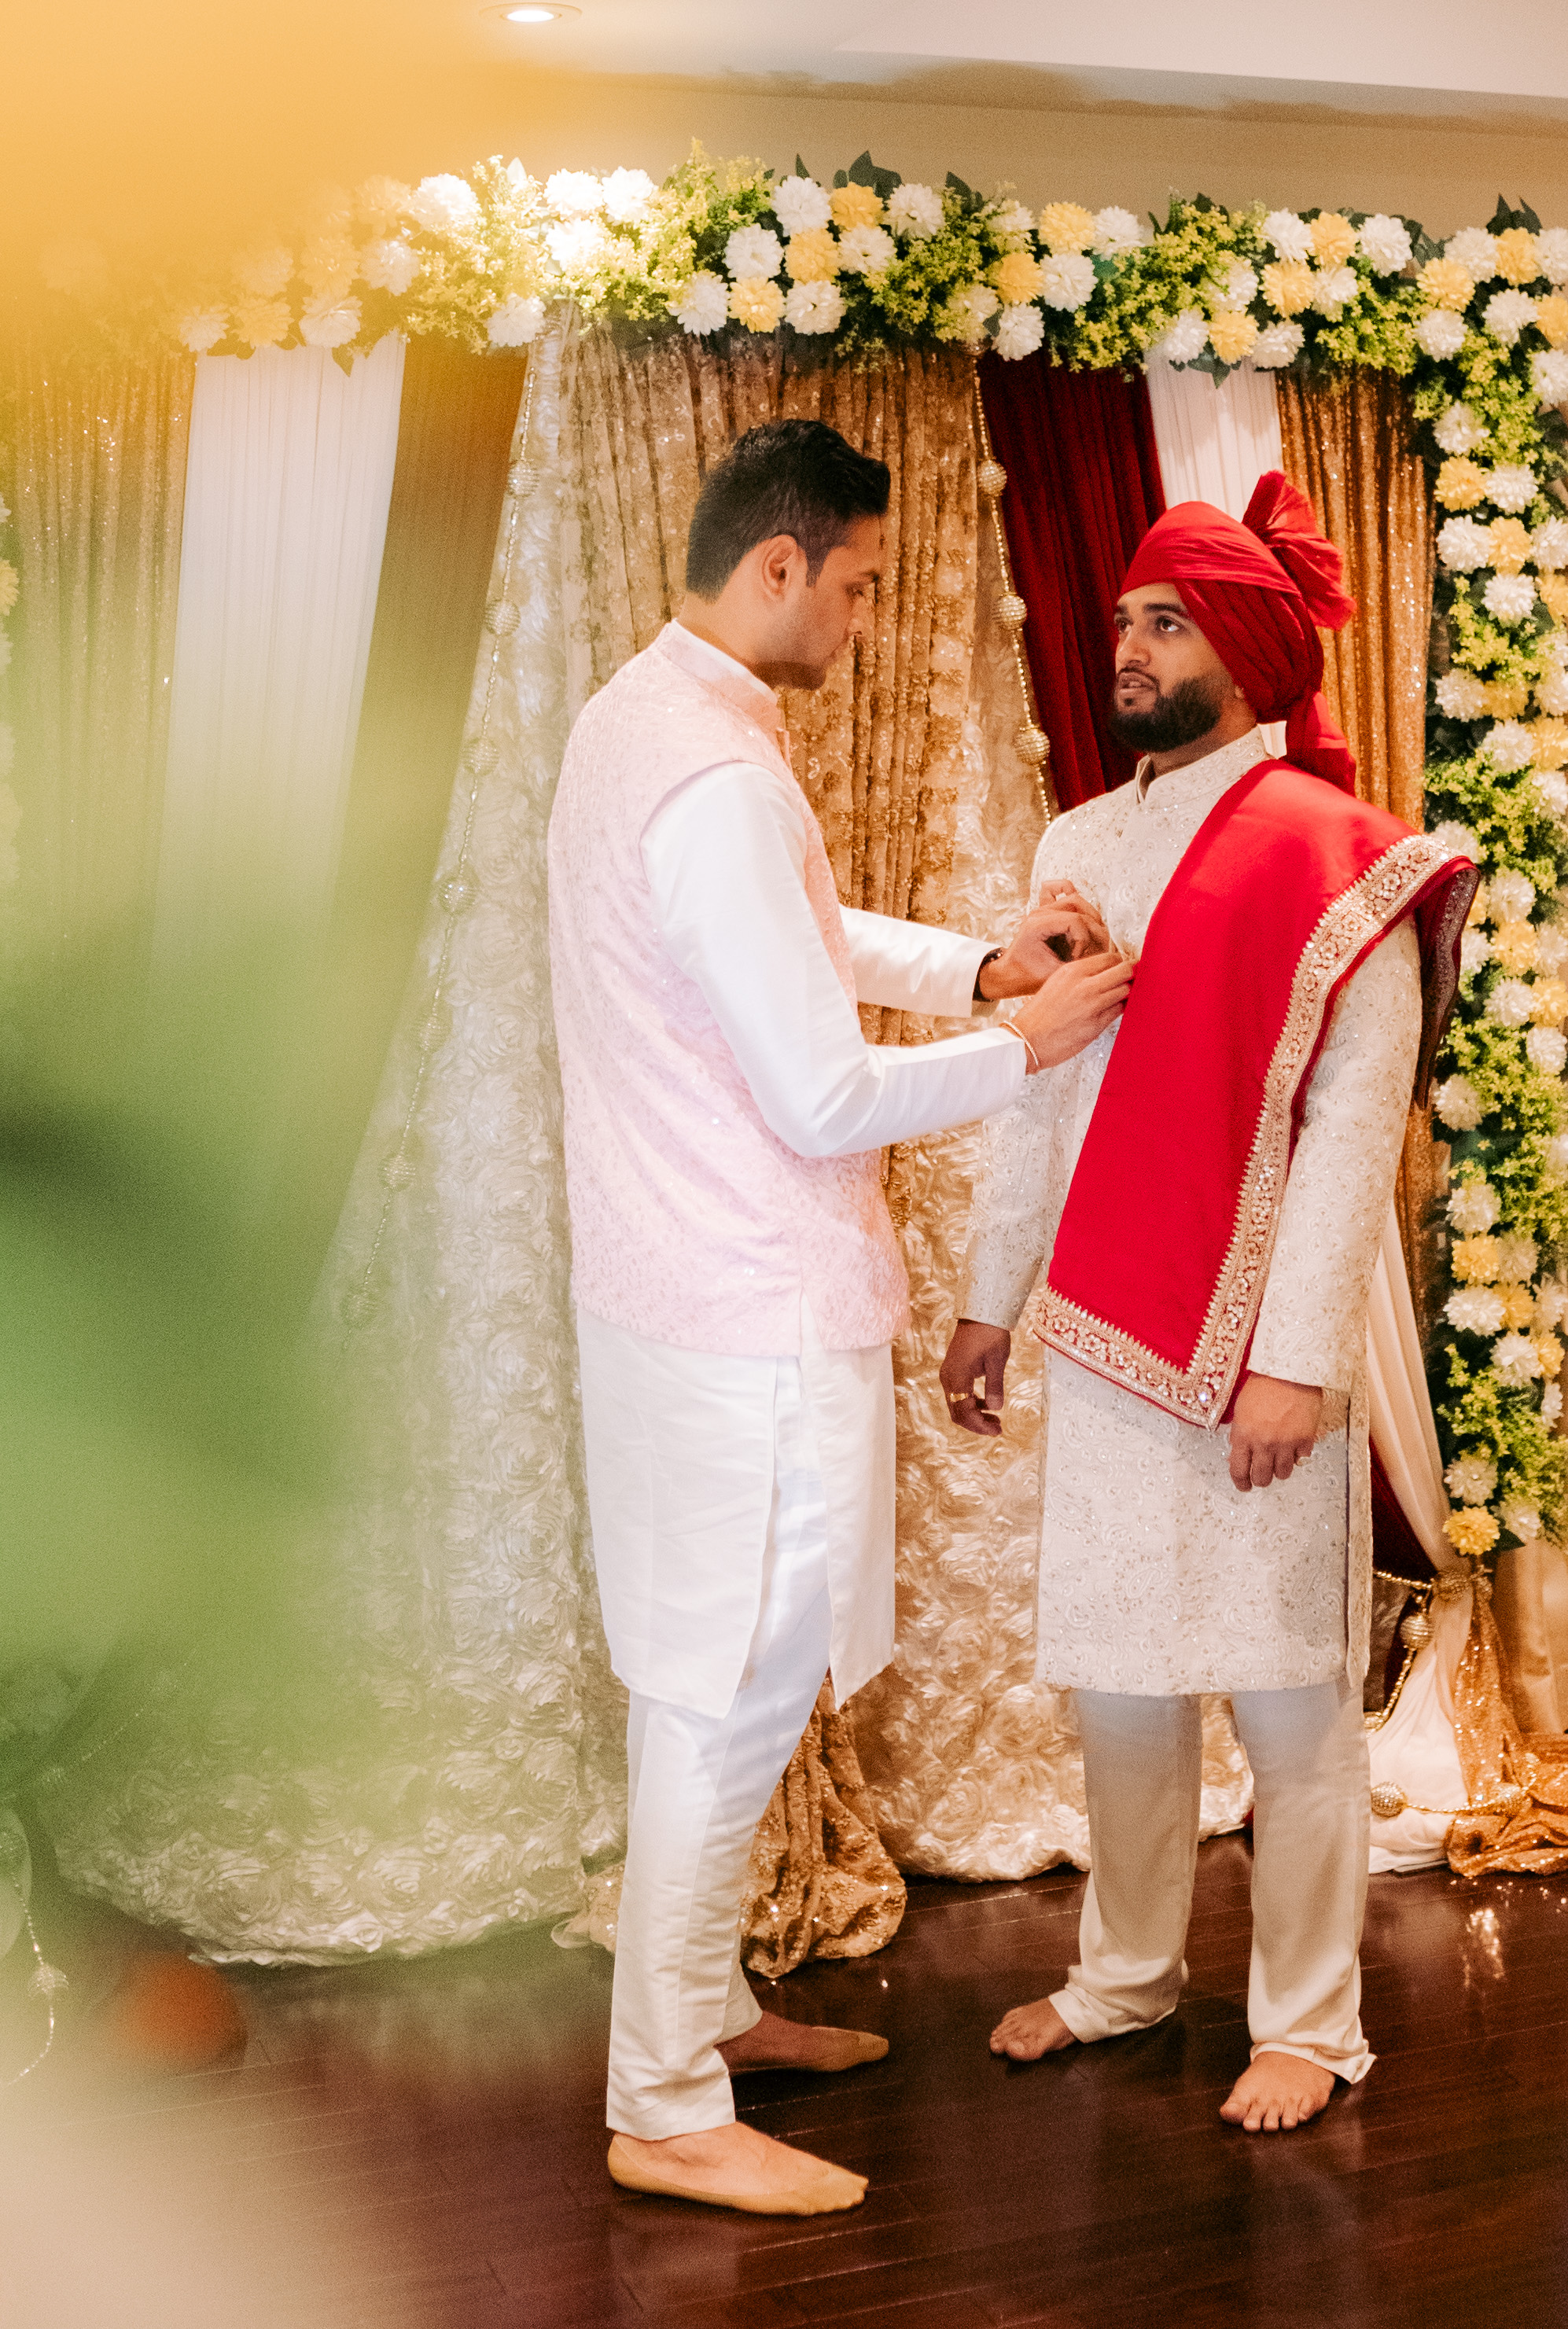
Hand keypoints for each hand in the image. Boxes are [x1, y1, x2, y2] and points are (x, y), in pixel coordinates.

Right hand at [941, 1320, 1010, 1435]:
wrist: (981, 1311)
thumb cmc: (991, 1334)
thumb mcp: (997, 1362)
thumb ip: (994, 1387)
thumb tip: (995, 1408)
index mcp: (957, 1378)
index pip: (965, 1413)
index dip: (980, 1426)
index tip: (999, 1430)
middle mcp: (948, 1378)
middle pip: (957, 1412)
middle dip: (976, 1424)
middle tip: (998, 1427)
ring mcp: (948, 1373)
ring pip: (956, 1404)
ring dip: (973, 1415)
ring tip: (995, 1418)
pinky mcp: (952, 1369)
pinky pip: (957, 1394)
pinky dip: (970, 1403)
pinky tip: (986, 1403)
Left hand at [978, 891, 1111, 998]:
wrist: (1010, 975)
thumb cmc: (1027, 976)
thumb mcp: (1054, 974)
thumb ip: (1078, 963)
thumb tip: (1102, 955)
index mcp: (1037, 925)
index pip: (1076, 920)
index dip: (1084, 940)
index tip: (1078, 957)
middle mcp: (1039, 912)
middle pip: (1079, 905)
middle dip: (1090, 929)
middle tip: (1086, 950)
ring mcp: (1041, 908)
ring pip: (1076, 898)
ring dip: (1087, 917)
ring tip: (1083, 940)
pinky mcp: (1044, 910)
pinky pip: (1057, 888)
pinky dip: (1069, 891)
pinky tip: (1077, 912)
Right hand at [1009, 949, 1132, 1070]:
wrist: (1027, 1040)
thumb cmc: (1039, 1014)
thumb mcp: (1056, 983)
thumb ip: (1080, 976)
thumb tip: (1104, 972)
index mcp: (1072, 971)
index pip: (1111, 957)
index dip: (1119, 963)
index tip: (1121, 969)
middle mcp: (1085, 984)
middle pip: (1124, 970)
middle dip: (1130, 975)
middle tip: (1128, 981)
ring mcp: (1093, 1004)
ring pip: (1126, 990)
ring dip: (1125, 994)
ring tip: (1118, 998)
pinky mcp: (1098, 1024)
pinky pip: (1120, 1010)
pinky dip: (1119, 1009)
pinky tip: (1111, 1011)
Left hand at [1227, 1374, 1322, 1489]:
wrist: (1289, 1371)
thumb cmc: (1263, 1384)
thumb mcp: (1241, 1408)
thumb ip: (1239, 1432)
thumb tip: (1238, 1448)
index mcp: (1244, 1436)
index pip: (1239, 1471)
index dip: (1241, 1483)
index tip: (1244, 1486)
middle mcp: (1264, 1444)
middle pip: (1262, 1478)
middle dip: (1260, 1479)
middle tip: (1261, 1475)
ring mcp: (1286, 1444)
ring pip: (1283, 1473)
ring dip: (1280, 1469)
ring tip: (1279, 1460)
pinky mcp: (1305, 1439)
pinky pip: (1301, 1459)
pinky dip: (1297, 1456)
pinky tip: (1294, 1446)